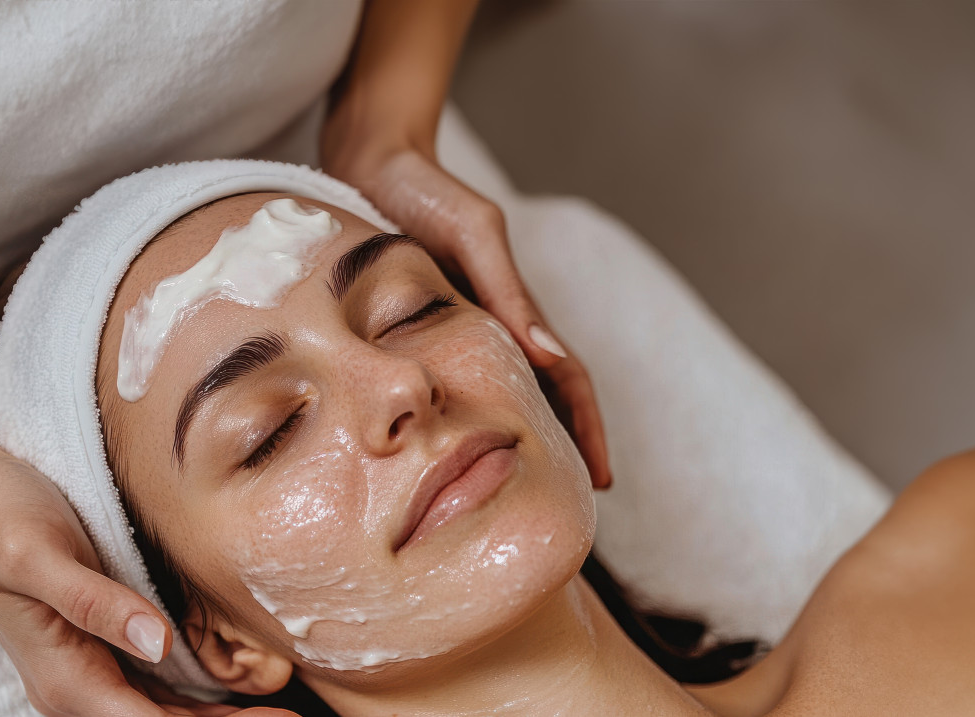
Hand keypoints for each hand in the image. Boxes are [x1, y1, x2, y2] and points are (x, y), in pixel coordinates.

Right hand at [0, 455, 295, 715]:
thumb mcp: (37, 554)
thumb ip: (94, 602)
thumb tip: (157, 641)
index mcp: (65, 679)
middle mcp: (80, 687)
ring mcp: (93, 671)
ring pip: (167, 715)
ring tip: (279, 712)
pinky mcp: (105, 649)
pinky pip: (160, 690)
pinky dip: (203, 699)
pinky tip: (240, 691)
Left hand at [322, 139, 610, 488]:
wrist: (373, 166)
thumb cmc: (427, 193)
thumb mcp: (472, 234)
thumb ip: (506, 288)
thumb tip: (547, 352)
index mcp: (516, 311)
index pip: (567, 381)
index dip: (588, 431)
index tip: (601, 482)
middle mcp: (495, 330)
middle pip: (542, 403)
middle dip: (564, 455)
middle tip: (568, 512)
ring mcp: (461, 336)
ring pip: (499, 403)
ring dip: (518, 448)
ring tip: (515, 502)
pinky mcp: (420, 336)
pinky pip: (450, 390)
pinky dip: (463, 427)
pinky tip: (450, 460)